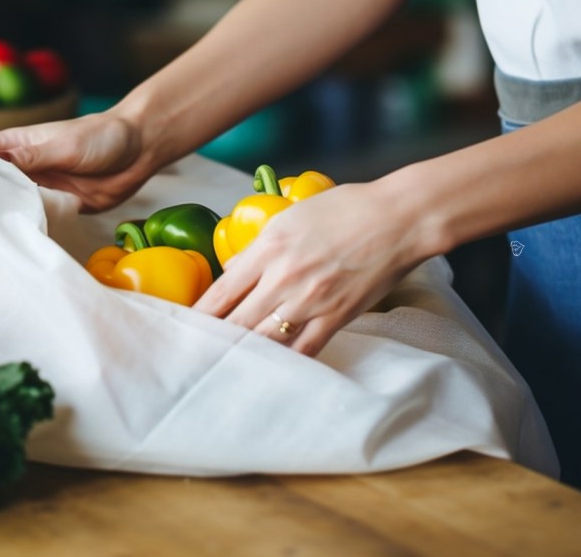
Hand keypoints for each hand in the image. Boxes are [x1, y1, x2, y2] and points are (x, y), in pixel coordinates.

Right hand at [0, 112, 152, 211]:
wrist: (139, 151)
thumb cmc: (100, 137)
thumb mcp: (63, 146)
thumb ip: (29, 157)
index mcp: (16, 144)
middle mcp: (21, 166)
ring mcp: (37, 187)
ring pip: (9, 203)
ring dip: (1, 216)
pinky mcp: (54, 205)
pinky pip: (34, 218)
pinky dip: (25, 226)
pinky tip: (14, 239)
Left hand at [193, 180, 433, 355]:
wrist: (398, 218)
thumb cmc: (346, 210)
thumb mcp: (291, 217)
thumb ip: (259, 247)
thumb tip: (234, 270)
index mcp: (268, 248)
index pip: (220, 292)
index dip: (198, 315)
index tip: (182, 328)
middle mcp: (283, 277)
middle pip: (235, 322)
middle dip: (213, 340)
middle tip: (195, 355)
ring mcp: (309, 301)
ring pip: (263, 340)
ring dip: (243, 354)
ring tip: (225, 366)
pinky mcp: (336, 317)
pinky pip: (302, 350)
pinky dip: (283, 362)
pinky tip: (269, 369)